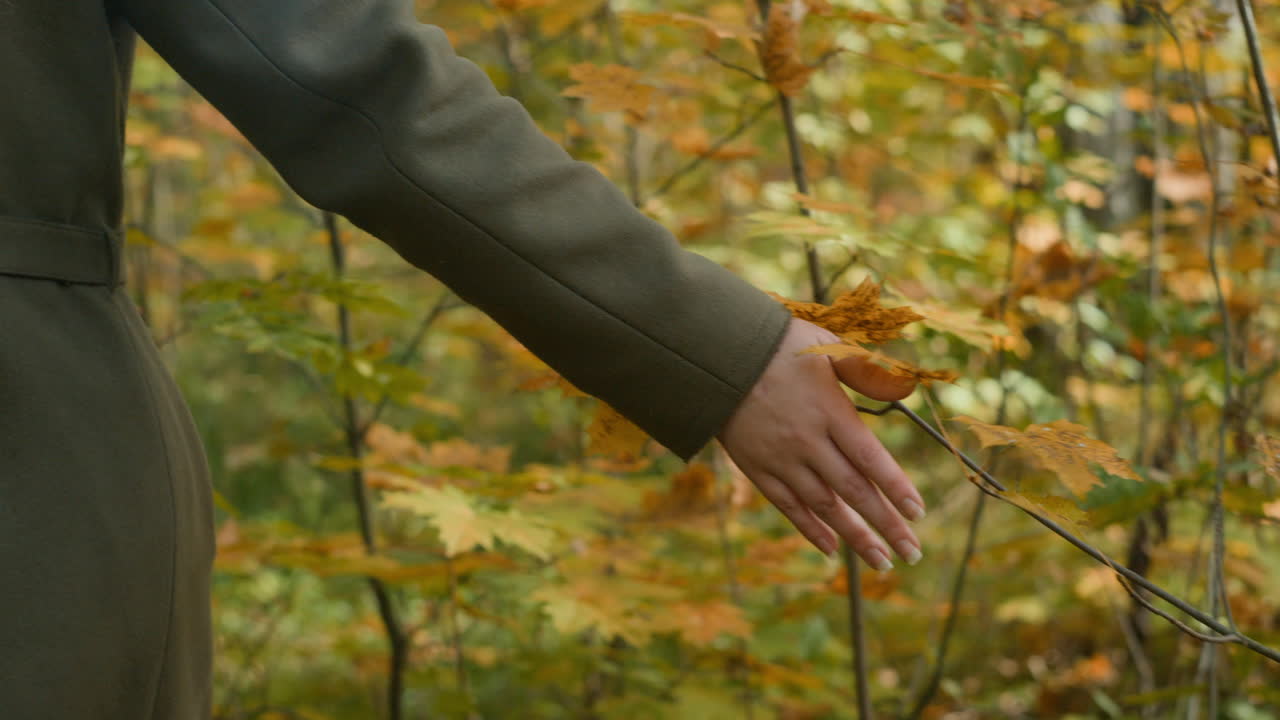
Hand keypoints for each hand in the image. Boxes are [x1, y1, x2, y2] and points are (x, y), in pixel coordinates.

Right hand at [717, 318, 923, 569]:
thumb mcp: (825, 345)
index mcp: (829, 410)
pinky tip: (831, 548)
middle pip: (853, 491)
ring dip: (855, 537)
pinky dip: (811, 529)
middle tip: (912, 552)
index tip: (917, 513)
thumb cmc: (776, 345)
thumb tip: (904, 387)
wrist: (716, 356)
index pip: (870, 458)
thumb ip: (865, 370)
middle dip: (886, 525)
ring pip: (824, 506)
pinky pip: (788, 506)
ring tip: (882, 561)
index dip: (896, 488)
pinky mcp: (757, 468)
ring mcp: (781, 459)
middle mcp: (807, 441)